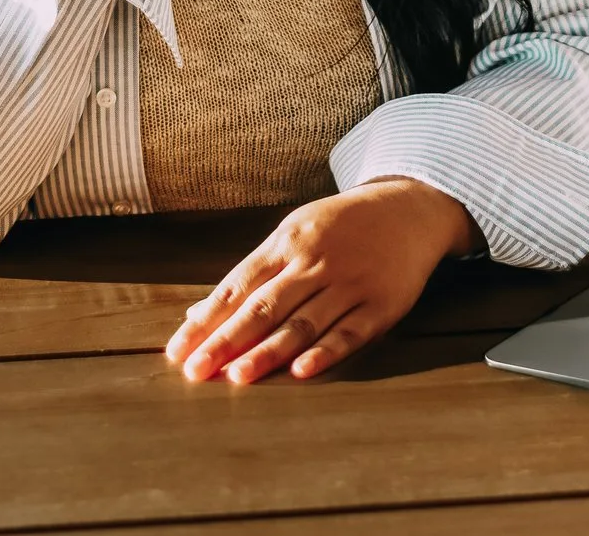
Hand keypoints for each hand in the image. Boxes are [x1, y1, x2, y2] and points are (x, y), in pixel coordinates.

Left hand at [165, 179, 481, 383]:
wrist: (409, 210)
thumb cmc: (340, 227)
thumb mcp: (293, 235)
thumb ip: (250, 275)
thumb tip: (199, 312)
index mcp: (287, 242)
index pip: (238, 285)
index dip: (208, 319)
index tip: (179, 350)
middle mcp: (315, 261)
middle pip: (264, 306)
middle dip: (227, 340)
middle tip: (195, 371)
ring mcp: (350, 282)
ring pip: (303, 322)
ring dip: (269, 352)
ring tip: (237, 377)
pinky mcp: (382, 304)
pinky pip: (350, 331)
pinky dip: (326, 351)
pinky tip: (301, 371)